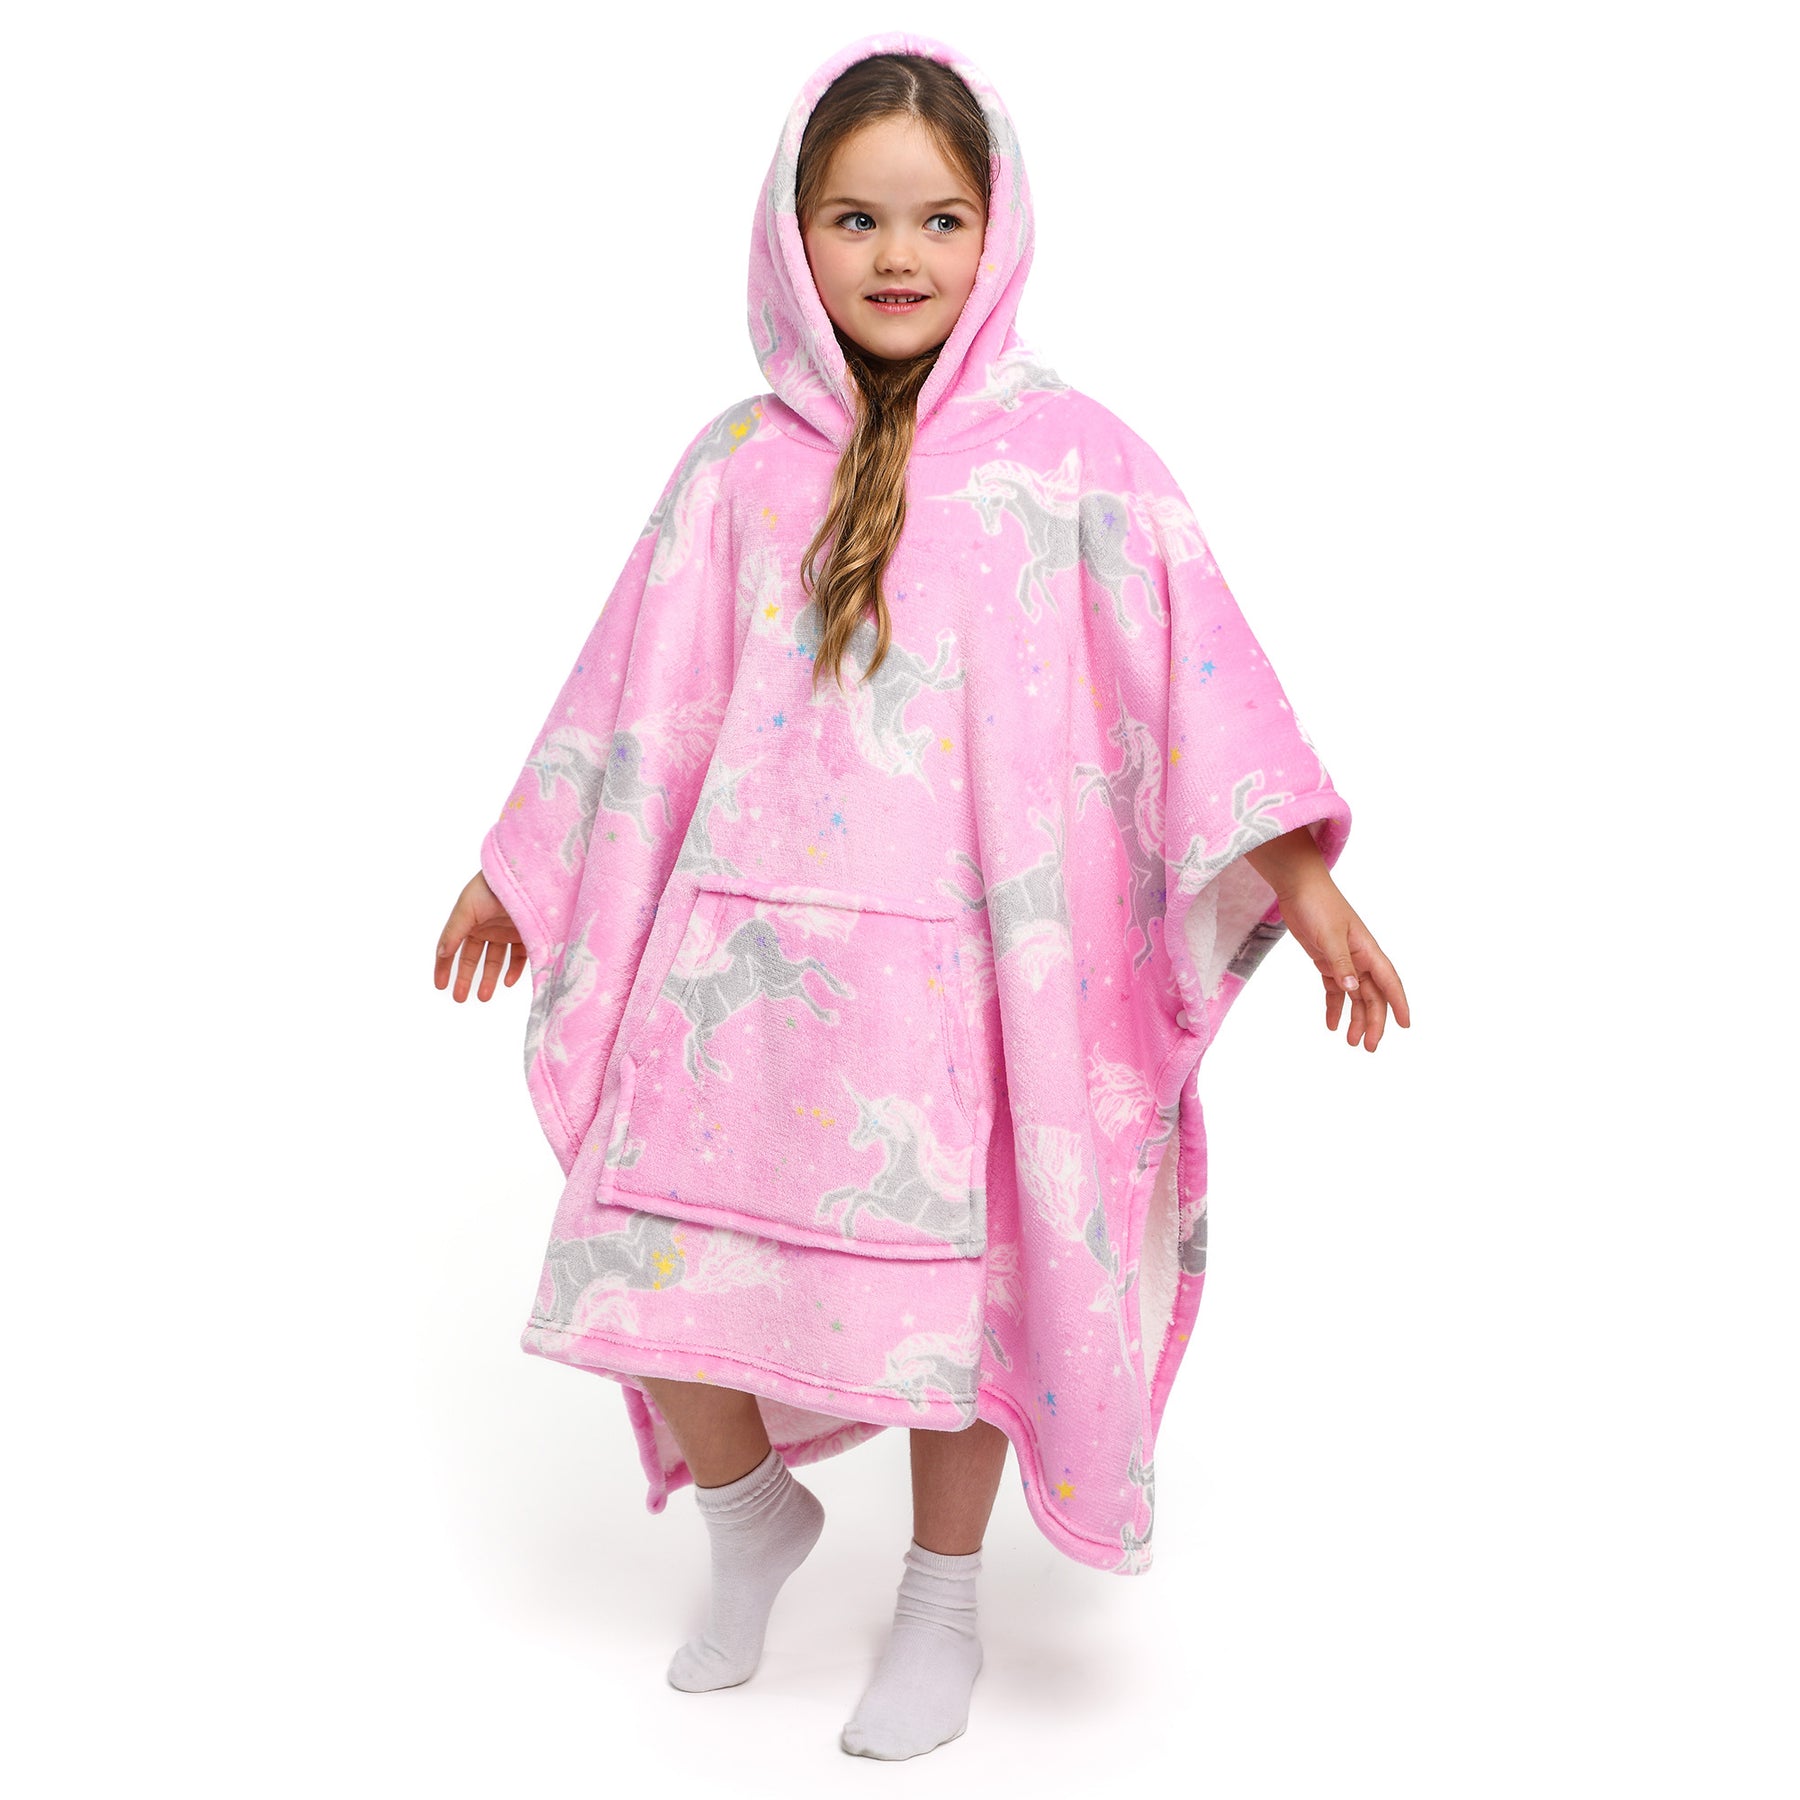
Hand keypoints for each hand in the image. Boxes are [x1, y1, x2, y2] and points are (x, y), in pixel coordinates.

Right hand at [435, 870, 527, 1002]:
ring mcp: (506, 931)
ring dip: (489, 979)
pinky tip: (507, 982)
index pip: (452, 947)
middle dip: (465, 978)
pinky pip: (519, 957)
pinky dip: (513, 970)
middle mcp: (486, 927)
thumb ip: (454, 932)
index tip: (441, 986)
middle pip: (472, 957)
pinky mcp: (527, 934)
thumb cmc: (491, 886)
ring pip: (495, 960)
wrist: (525, 874)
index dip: (444, 966)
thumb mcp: (467, 908)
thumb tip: (440, 954)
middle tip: (460, 998)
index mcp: (468, 919)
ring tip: (483, 997)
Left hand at [1270, 872, 1409, 1051]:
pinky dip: (1335, 1007)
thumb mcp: (1329, 935)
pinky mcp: (1326, 960)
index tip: (1405, 1025)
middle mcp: (1360, 958)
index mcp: (1367, 951)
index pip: (1389, 982)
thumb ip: (1340, 963)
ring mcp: (1344, 960)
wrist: (1297, 887)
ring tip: (1351, 1042)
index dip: (1398, 1003)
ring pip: (1355, 996)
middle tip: (1370, 1047)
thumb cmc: (1318, 905)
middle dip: (1374, 1022)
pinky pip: (1335, 989)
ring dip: (1356, 1019)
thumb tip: (1353, 989)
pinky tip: (1331, 1024)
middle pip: (1372, 996)